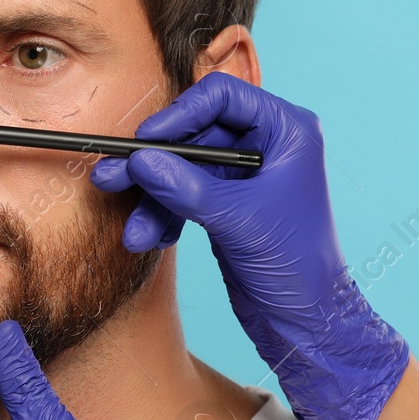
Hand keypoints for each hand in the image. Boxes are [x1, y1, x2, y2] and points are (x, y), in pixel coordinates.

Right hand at [89, 71, 408, 419]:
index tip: (144, 142)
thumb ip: (186, 187)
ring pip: (184, 169)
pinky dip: (165, 214)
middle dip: (155, 164)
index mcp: (286, 131)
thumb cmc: (296, 265)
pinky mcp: (227, 204)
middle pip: (195, 134)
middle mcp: (266, 145)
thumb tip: (141, 161)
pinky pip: (185, 195)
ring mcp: (245, 176)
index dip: (179, 115)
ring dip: (153, 198)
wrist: (306, 322)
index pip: (222, 97)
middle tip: (112, 175)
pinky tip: (149, 237)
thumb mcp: (237, 219)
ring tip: (133, 228)